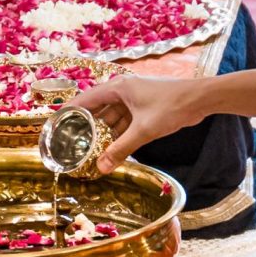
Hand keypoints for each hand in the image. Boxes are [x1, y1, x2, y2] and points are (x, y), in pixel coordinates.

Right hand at [69, 75, 203, 173]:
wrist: (200, 99)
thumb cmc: (171, 107)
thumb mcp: (143, 130)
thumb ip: (121, 149)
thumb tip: (101, 168)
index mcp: (117, 87)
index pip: (84, 100)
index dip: (68, 112)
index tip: (54, 126)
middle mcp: (122, 90)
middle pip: (97, 109)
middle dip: (86, 127)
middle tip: (72, 145)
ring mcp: (134, 98)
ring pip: (112, 117)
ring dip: (104, 133)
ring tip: (90, 151)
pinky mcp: (144, 107)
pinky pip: (125, 121)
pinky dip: (119, 133)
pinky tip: (112, 149)